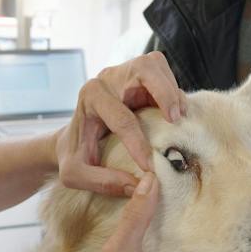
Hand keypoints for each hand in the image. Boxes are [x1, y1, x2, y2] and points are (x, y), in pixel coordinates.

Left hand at [55, 53, 185, 197]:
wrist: (72, 138)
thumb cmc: (73, 155)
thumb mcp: (75, 174)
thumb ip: (101, 182)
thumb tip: (136, 186)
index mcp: (90, 98)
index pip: (121, 117)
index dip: (138, 142)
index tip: (150, 166)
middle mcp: (107, 79)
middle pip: (142, 68)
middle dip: (164, 92)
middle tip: (175, 120)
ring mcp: (124, 74)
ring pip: (154, 65)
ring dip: (171, 89)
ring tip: (178, 117)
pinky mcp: (138, 78)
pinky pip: (162, 74)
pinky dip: (173, 91)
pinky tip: (175, 114)